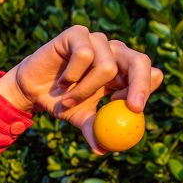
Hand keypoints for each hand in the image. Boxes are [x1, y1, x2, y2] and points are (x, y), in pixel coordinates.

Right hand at [0, 25, 163, 153]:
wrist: (32, 89)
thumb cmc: (61, 102)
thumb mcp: (80, 118)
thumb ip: (95, 130)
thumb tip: (105, 150)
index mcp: (123, 72)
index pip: (149, 74)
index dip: (146, 89)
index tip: (135, 109)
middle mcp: (114, 52)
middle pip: (140, 61)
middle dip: (139, 85)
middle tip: (132, 107)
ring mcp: (97, 41)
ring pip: (107, 66)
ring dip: (86, 91)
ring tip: (67, 101)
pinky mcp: (78, 33)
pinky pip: (84, 54)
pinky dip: (72, 74)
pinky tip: (62, 81)